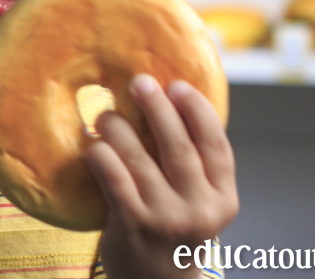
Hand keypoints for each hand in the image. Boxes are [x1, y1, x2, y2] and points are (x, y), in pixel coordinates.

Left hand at [86, 74, 238, 278]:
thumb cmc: (171, 233)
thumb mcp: (197, 206)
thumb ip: (192, 168)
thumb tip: (167, 105)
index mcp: (224, 200)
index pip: (217, 146)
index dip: (197, 111)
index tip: (177, 85)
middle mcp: (200, 209)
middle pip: (178, 146)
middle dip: (157, 108)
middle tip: (138, 82)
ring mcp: (167, 218)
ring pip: (140, 158)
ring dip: (119, 127)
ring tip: (104, 113)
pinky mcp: (133, 225)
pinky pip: (114, 176)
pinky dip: (101, 154)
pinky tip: (90, 143)